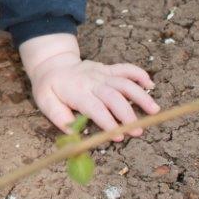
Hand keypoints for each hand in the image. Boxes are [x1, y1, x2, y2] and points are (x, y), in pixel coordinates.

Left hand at [20, 33, 159, 140]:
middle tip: (137, 131)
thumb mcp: (45, 101)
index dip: (107, 122)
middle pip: (113, 96)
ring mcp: (101, 73)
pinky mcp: (108, 69)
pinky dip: (139, 74)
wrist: (52, 63)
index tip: (118, 136)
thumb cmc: (49, 87)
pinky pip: (125, 68)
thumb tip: (72, 132)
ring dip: (140, 96)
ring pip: (124, 82)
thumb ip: (58, 116)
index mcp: (76, 91)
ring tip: (154, 111)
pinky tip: (150, 85)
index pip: (95, 107)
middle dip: (127, 114)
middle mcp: (92, 81)